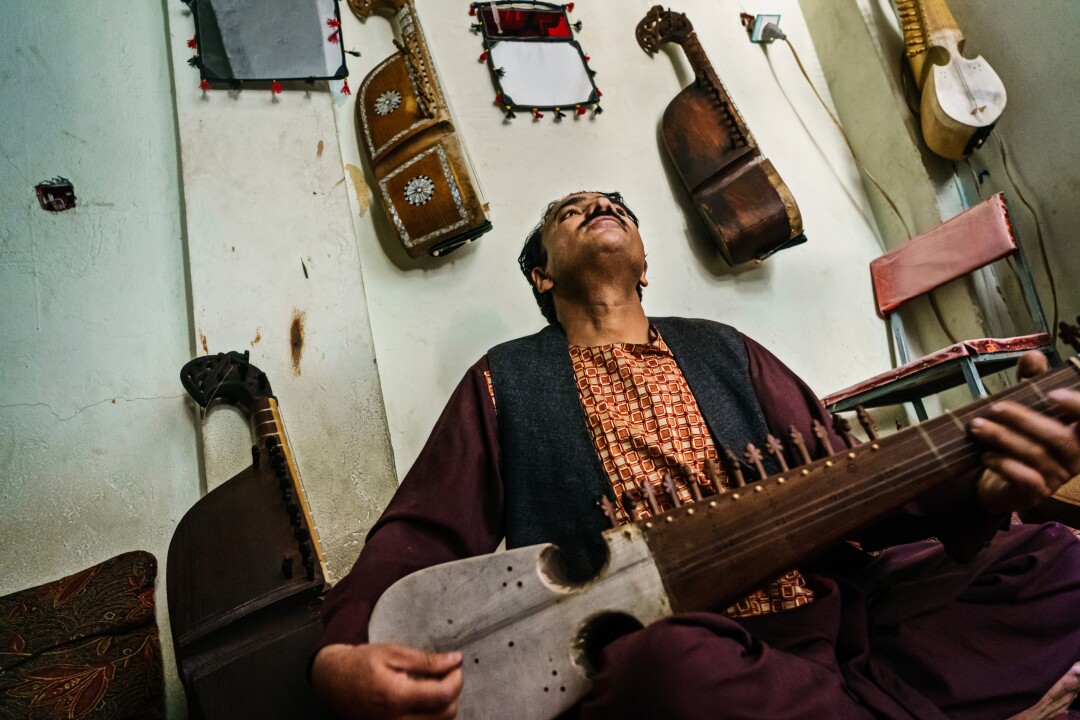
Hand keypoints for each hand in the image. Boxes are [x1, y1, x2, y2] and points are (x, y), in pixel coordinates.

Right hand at [312, 643, 462, 719]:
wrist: (334, 681)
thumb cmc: (360, 663)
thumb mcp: (393, 653)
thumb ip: (426, 660)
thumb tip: (455, 660)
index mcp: (398, 696)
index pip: (443, 695)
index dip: (456, 679)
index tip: (456, 665)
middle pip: (446, 713)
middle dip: (453, 691)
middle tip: (447, 672)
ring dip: (444, 704)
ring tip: (434, 683)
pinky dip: (432, 714)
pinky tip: (425, 697)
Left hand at [969, 351, 1079, 513]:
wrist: (999, 481)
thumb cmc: (1019, 438)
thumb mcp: (1025, 407)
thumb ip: (1031, 382)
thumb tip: (1033, 355)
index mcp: (1077, 432)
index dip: (1077, 407)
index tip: (1053, 394)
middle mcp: (1075, 456)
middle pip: (1058, 438)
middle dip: (1024, 419)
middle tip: (994, 407)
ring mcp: (1057, 477)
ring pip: (1036, 455)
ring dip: (1003, 438)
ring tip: (977, 426)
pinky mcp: (1036, 493)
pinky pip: (1026, 479)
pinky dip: (1004, 465)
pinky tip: (985, 455)